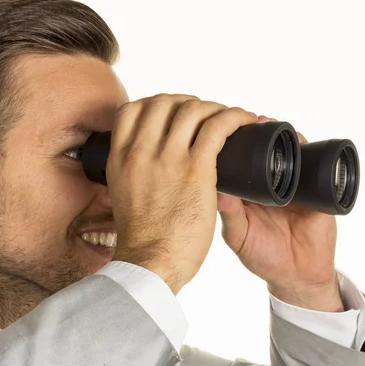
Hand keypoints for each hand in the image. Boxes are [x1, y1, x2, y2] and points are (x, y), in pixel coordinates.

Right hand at [107, 93, 258, 293]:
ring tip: (226, 118)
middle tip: (203, 115)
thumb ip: (132, 174)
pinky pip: (217, 127)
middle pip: (164, 102)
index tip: (172, 113)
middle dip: (187, 102)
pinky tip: (243, 120)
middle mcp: (141, 151)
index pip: (131, 109)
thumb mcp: (122, 195)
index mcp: (120, 158)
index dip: (155, 104)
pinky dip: (234, 117)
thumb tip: (146, 164)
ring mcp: (168, 158)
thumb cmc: (141, 238)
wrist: (150, 263)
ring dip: (213, 107)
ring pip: (192, 110)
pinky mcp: (196, 169)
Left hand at [217, 116, 342, 311]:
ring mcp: (293, 185)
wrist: (298, 276)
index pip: (239, 161)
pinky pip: (314, 165)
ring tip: (269, 124)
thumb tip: (216, 191)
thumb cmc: (263, 257)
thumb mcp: (239, 237)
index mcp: (247, 192)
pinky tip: (299, 141)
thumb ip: (230, 215)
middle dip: (256, 132)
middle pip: (263, 150)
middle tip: (248, 120)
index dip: (232, 144)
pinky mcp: (316, 191)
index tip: (223, 127)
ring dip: (280, 135)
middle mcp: (269, 184)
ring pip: (287, 152)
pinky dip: (307, 149)